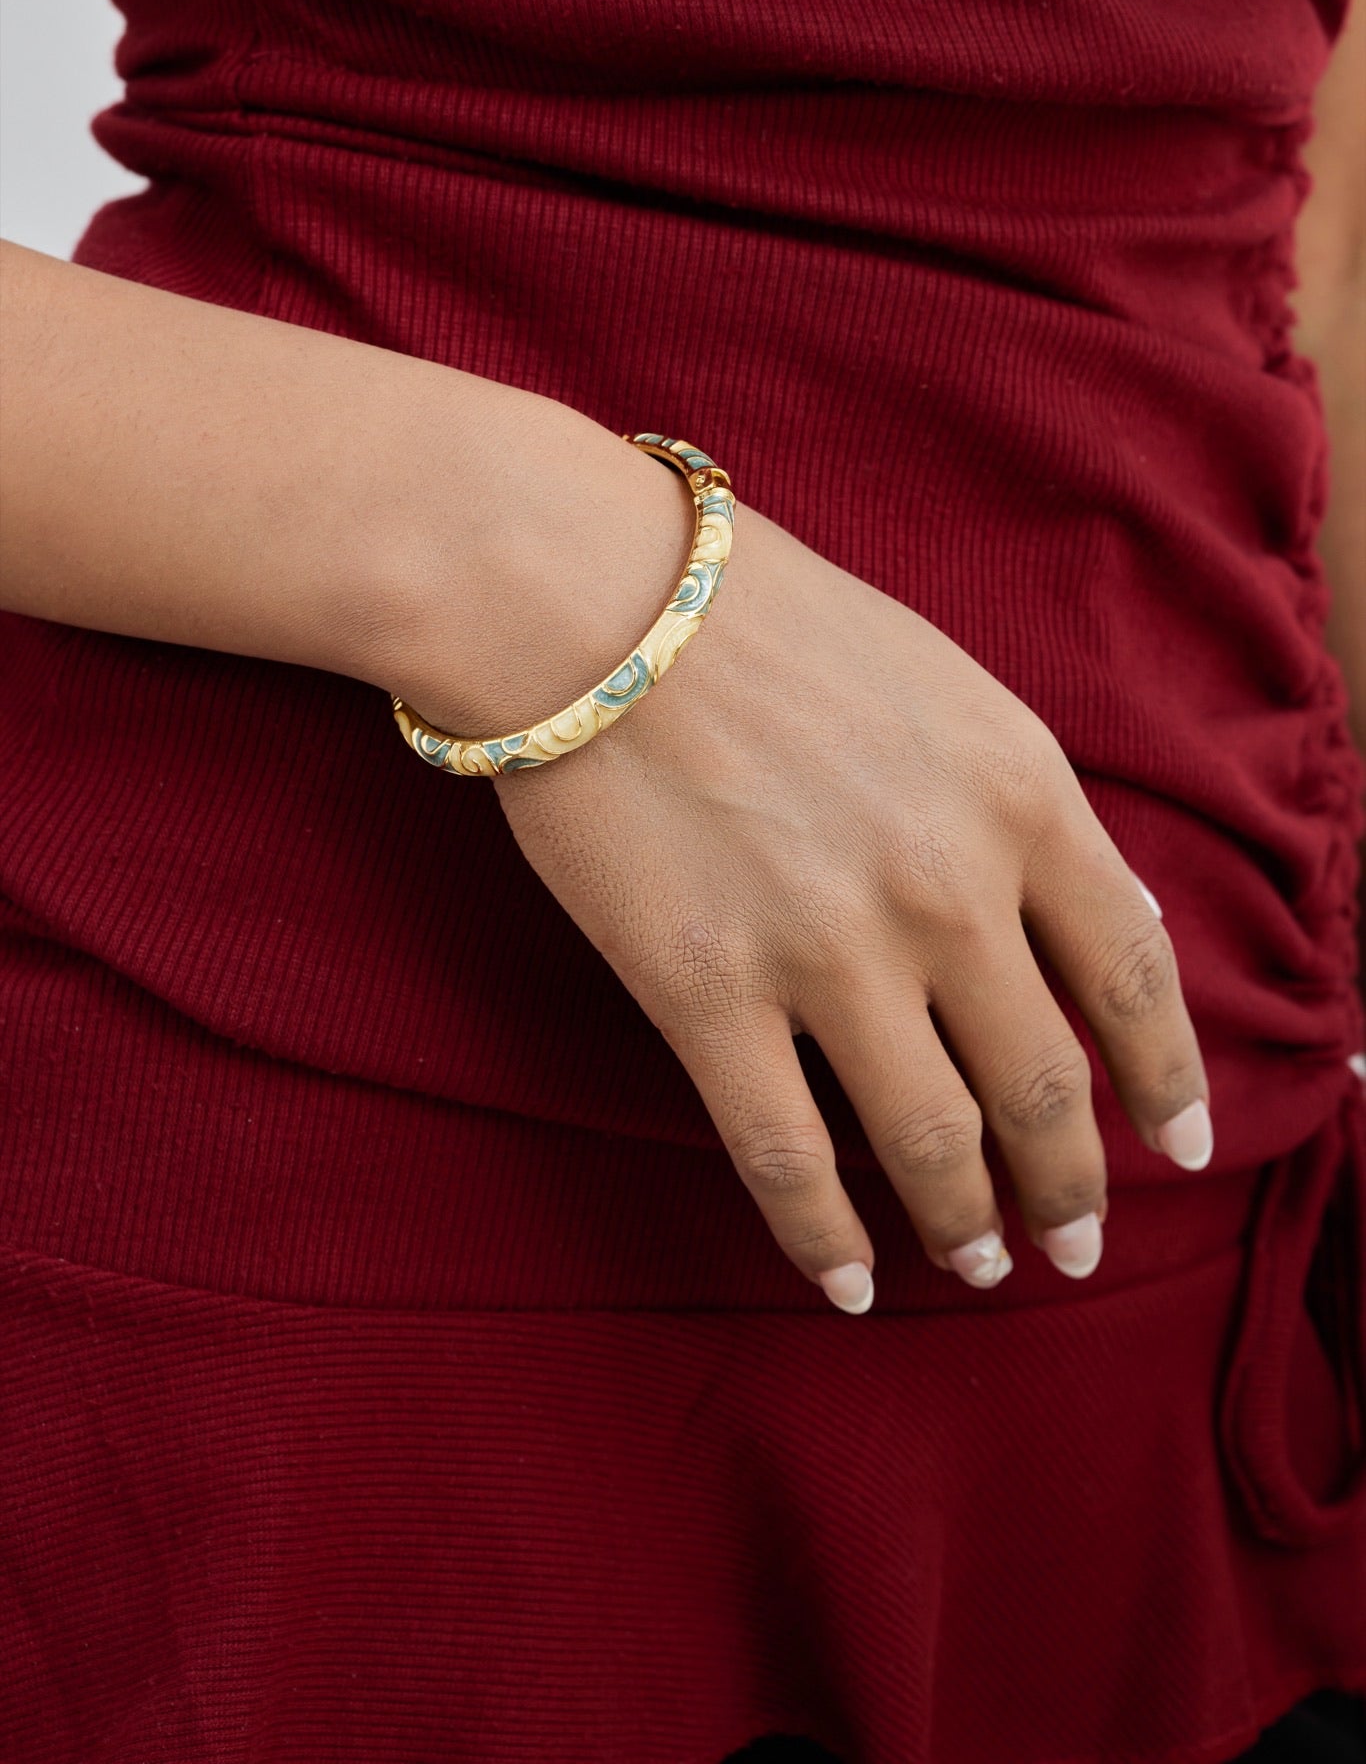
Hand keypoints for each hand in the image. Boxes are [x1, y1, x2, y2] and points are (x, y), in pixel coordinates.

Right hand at [446, 492, 1214, 1310]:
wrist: (596, 598)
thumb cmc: (769, 623)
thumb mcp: (950, 687)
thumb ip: (1035, 807)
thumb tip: (1119, 924)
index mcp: (1020, 795)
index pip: (1132, 974)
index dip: (1168, 1079)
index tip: (1182, 1148)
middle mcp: (947, 888)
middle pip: (1043, 1084)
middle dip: (1070, 1185)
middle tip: (1074, 1242)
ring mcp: (829, 951)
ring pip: (931, 1139)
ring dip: (967, 1223)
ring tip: (978, 1264)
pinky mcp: (708, 997)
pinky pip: (785, 1156)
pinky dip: (824, 1239)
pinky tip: (847, 1284)